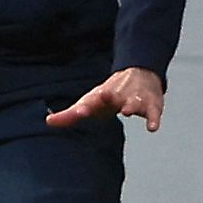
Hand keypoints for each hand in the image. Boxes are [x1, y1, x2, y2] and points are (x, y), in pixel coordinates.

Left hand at [46, 68, 165, 131]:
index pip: (90, 101)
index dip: (85, 107)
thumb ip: (70, 115)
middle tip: (103, 97)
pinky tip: (152, 128)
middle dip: (108, 97)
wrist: (137, 75)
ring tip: (127, 111)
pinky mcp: (150, 105)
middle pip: (113, 96)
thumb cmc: (107, 95)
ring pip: (133, 102)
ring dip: (130, 105)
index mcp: (100, 96)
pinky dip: (153, 119)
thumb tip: (48, 121)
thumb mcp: (88, 102)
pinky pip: (153, 113)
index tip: (80, 111)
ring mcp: (134, 99)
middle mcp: (117, 95)